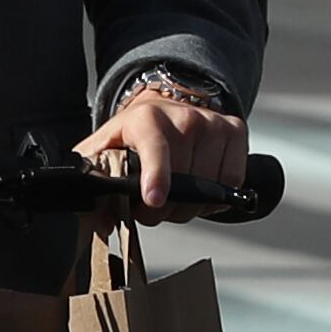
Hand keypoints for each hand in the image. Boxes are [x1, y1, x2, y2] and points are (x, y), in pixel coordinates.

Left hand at [76, 86, 245, 223]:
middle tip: (152, 205)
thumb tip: (100, 221)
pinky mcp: (235, 130)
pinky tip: (199, 188)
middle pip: (183, 181)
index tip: (154, 200)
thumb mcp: (103, 153)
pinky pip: (232, 181)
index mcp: (146, 119)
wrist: (162, 109)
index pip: (155, 148)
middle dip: (164, 208)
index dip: (156, 176)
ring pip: (209, 187)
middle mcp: (184, 116)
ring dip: (190, 205)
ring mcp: (212, 123)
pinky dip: (216, 196)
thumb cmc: (131, 136)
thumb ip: (95, 185)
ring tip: (173, 195)